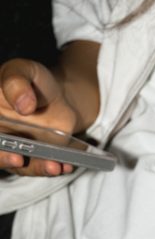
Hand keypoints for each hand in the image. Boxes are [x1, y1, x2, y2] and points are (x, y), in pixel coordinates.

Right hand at [0, 58, 76, 175]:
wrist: (58, 93)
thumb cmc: (33, 80)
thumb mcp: (23, 71)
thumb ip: (17, 83)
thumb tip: (24, 105)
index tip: (5, 148)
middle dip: (5, 159)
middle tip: (20, 160)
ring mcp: (12, 149)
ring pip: (16, 165)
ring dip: (34, 168)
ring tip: (54, 166)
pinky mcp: (30, 158)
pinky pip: (37, 166)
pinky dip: (50, 168)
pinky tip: (65, 166)